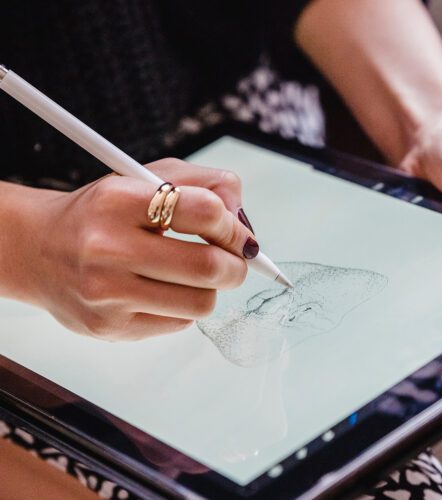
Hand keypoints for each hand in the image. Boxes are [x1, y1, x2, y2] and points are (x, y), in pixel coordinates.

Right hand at [15, 159, 255, 339]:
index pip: (204, 212)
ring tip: (196, 276)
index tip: (237, 233)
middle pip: (208, 266)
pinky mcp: (110, 328)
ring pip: (200, 303)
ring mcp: (107, 294)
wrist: (39, 250)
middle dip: (237, 266)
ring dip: (212, 289)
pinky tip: (165, 291)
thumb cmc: (100, 214)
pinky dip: (185, 307)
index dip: (232, 226)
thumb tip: (241, 217)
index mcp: (119, 201)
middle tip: (235, 261)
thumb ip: (202, 183)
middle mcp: (108, 248)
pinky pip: (178, 324)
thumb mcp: (144, 179)